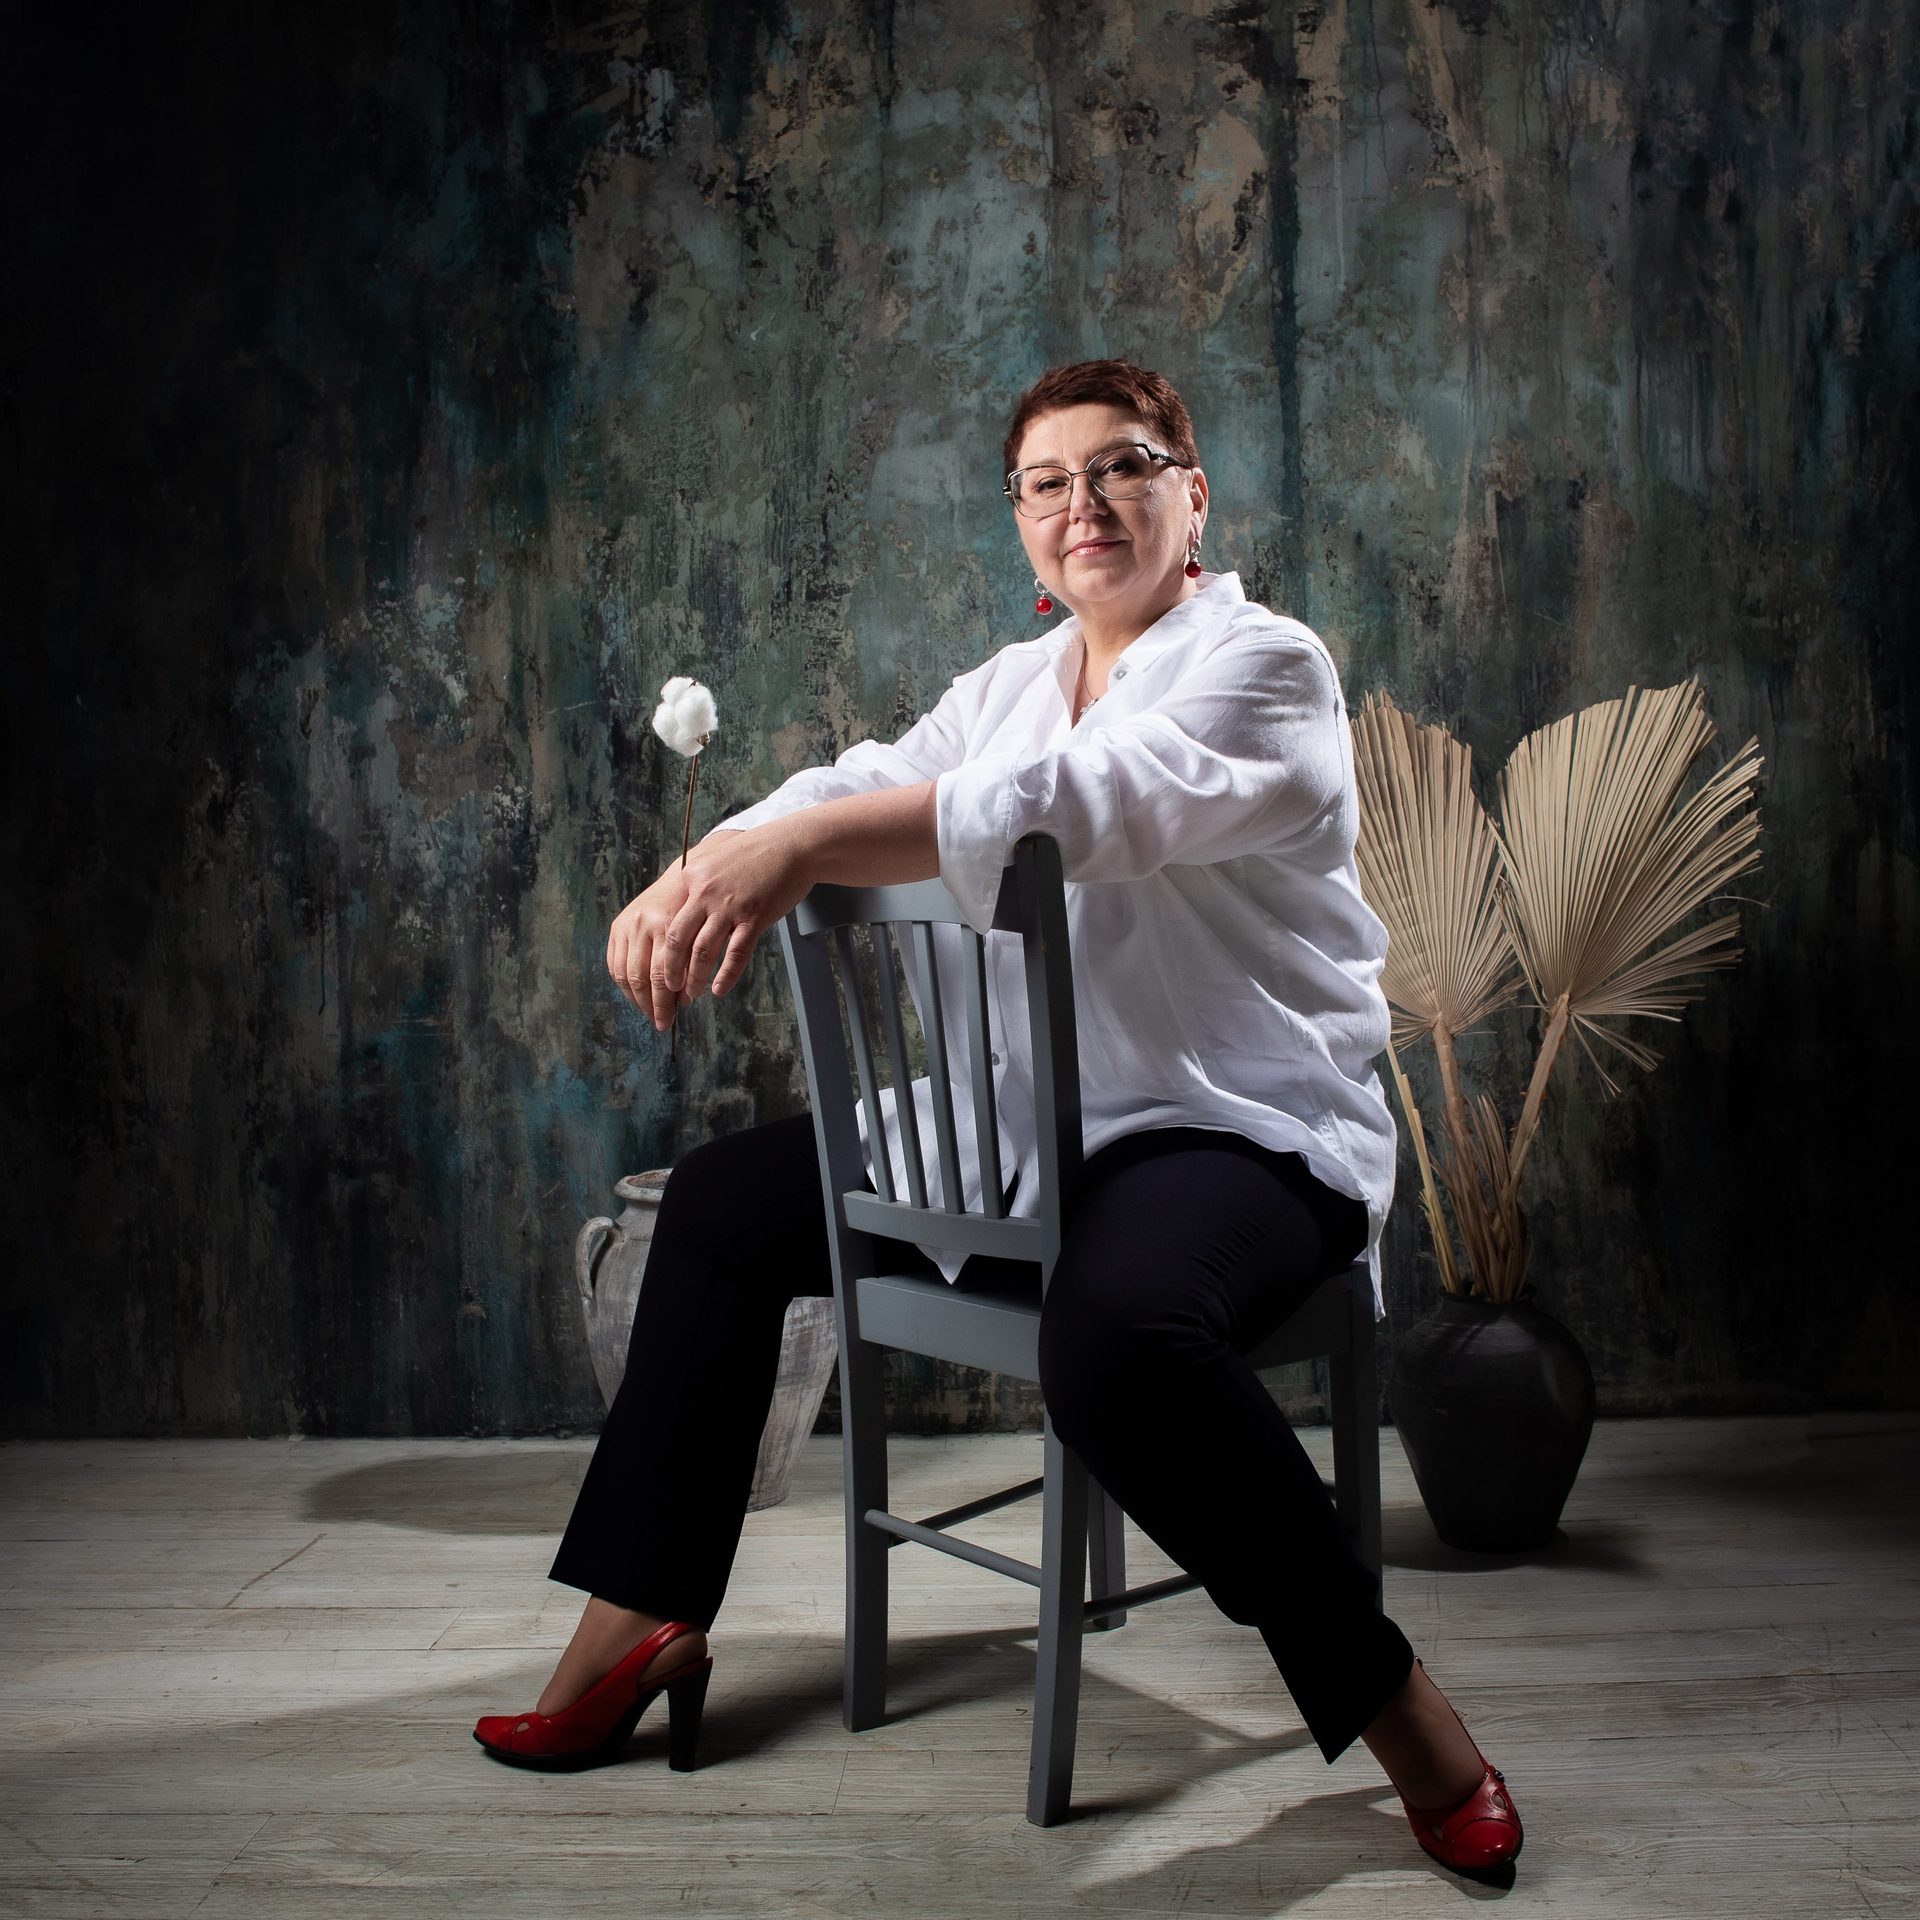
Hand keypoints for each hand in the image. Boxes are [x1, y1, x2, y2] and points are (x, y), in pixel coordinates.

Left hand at [606, 825, 812, 1029]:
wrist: (792, 845)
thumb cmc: (756, 854)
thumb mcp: (716, 860)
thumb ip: (698, 885)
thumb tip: (684, 916)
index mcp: (691, 876)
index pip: (668, 920)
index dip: (665, 947)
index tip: (665, 964)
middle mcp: (705, 892)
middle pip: (678, 940)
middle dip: (671, 969)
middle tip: (671, 987)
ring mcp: (730, 906)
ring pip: (703, 951)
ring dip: (696, 977)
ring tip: (694, 993)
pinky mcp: (754, 917)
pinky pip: (736, 954)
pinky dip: (726, 975)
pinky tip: (720, 989)